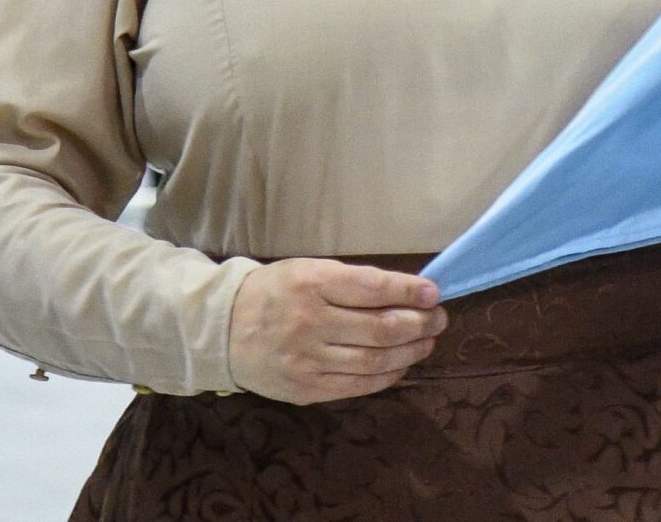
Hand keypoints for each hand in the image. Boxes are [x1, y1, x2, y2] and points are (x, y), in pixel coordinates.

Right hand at [227, 258, 444, 404]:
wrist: (221, 329)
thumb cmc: (277, 292)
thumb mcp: (310, 271)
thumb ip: (354, 281)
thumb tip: (409, 291)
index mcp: (313, 285)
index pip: (374, 289)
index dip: (411, 292)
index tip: (435, 293)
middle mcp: (310, 323)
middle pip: (381, 328)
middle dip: (420, 323)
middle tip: (439, 319)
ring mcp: (307, 360)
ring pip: (374, 360)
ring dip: (410, 352)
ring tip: (427, 342)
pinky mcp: (304, 389)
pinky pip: (356, 386)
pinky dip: (386, 376)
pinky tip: (401, 365)